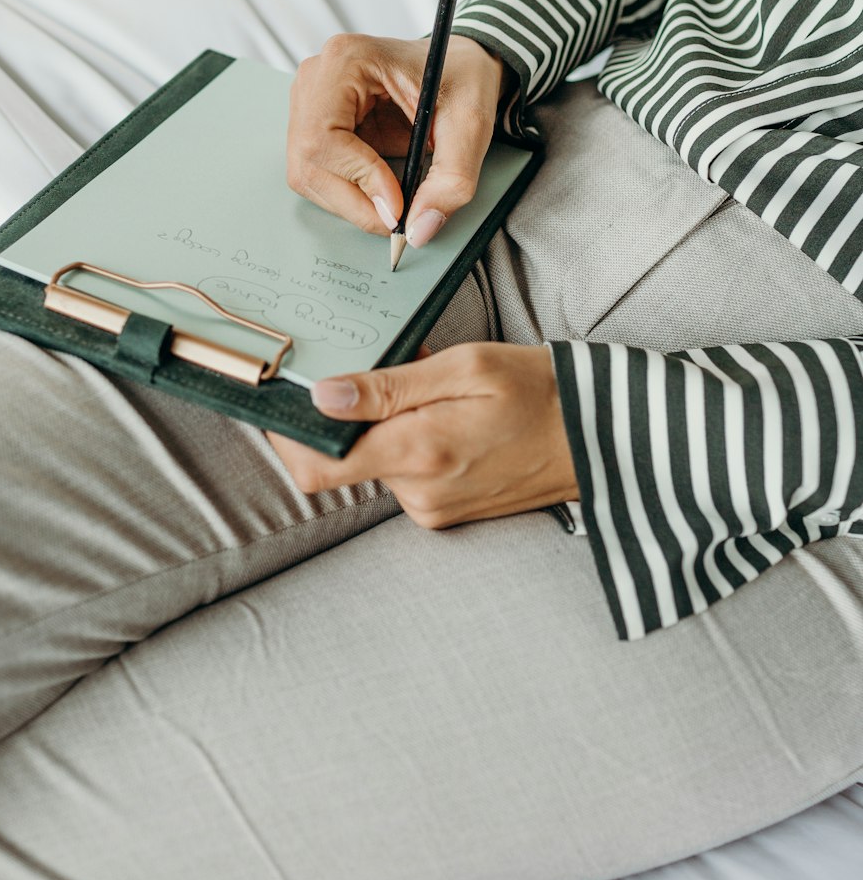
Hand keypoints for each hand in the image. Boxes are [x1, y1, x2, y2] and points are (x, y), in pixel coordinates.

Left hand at [266, 343, 577, 527]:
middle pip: (344, 459)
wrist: (601, 438)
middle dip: (349, 416)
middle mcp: (418, 493)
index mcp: (419, 452)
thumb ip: (389, 385)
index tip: (277, 401)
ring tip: (429, 391)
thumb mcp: (465, 366)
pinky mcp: (445, 513)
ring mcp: (432, 509)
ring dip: (384, 427)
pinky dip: (408, 443)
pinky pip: (403, 474)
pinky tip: (445, 416)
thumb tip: (324, 396)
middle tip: (379, 371)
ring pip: (375, 463)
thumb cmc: (539, 391)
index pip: (317, 466)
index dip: (285, 436)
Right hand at [286, 33, 507, 244]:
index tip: (396, 205)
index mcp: (347, 59)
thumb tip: (419, 228)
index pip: (323, 137)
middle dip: (353, 201)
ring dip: (350, 200)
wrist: (457, 67)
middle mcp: (317, 77)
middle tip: (396, 218)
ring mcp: (310, 101)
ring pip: (307, 173)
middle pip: (308, 161)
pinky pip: (316, 173)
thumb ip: (451, 179)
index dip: (358, 179)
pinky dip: (348, 192)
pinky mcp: (316, 124)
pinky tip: (379, 187)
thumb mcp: (471, 124)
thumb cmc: (461, 78)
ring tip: (393, 200)